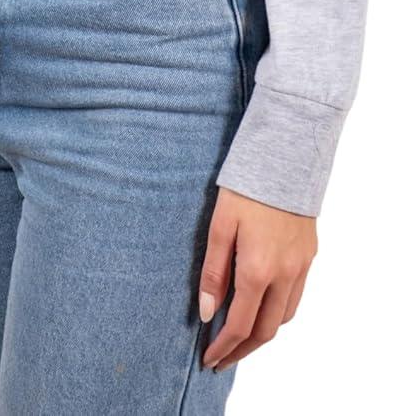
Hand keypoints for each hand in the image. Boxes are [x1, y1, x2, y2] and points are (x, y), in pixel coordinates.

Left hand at [198, 185, 317, 371]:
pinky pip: (295, 297)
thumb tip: (207, 312)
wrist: (285, 158)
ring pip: (284, 317)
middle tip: (223, 359)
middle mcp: (284, 275)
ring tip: (240, 337)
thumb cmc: (246, 188)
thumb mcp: (220, 226)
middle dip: (243, 350)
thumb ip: (214, 272)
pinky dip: (278, 312)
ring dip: (262, 333)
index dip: (224, 347)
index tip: (208, 359)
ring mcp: (301, 267)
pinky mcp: (309, 256)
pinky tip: (263, 307)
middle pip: (266, 331)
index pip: (240, 325)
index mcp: (258, 269)